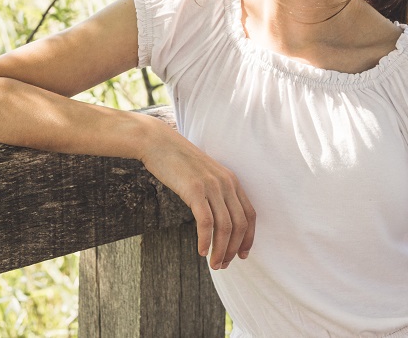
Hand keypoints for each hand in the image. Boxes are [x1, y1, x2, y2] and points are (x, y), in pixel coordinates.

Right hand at [139, 123, 255, 269]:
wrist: (158, 142)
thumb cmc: (178, 162)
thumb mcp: (204, 175)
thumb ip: (214, 193)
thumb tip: (217, 220)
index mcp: (231, 180)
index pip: (249, 214)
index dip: (248, 238)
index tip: (243, 255)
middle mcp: (226, 183)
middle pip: (239, 224)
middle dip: (234, 249)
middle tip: (224, 265)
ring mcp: (211, 186)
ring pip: (224, 226)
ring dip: (220, 250)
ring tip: (214, 264)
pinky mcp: (194, 190)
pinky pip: (206, 222)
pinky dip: (206, 240)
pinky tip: (201, 251)